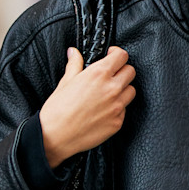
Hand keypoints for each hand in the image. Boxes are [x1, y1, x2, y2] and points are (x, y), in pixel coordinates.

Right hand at [38, 45, 135, 168]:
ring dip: (123, 89)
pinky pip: (124, 110)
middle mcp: (112, 89)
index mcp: (99, 74)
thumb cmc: (58, 110)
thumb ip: (74, 64)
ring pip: (131, 91)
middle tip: (112, 75)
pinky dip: (118, 108)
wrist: (56, 136)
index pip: (121, 56)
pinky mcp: (117, 122)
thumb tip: (74, 53)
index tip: (111, 57)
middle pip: (130, 72)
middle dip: (122, 70)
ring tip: (110, 93)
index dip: (116, 54)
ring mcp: (117, 107)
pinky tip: (104, 109)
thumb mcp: (66, 81)